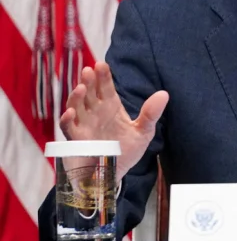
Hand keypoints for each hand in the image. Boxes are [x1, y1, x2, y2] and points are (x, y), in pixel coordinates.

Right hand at [59, 62, 168, 180]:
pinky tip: (70, 113)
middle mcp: (95, 113)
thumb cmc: (126, 151)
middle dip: (88, 82)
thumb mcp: (143, 132)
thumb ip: (151, 114)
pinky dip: (67, 120)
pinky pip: (69, 129)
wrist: (114, 175)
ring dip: (76, 98)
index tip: (102, 65)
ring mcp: (84, 125)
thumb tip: (164, 94)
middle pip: (89, 93)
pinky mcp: (76, 141)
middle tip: (89, 71)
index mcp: (110, 107)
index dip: (103, 76)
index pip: (106, 87)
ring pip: (76, 107)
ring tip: (81, 88)